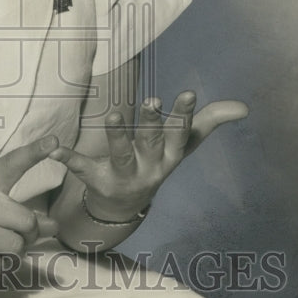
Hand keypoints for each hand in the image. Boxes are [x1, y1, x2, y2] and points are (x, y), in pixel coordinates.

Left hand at [49, 93, 247, 220]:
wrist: (123, 205)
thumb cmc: (156, 162)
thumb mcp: (181, 145)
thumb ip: (207, 122)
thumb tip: (243, 107)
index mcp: (169, 156)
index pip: (180, 133)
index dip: (184, 114)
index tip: (187, 93)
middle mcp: (150, 167)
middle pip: (151, 143)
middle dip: (152, 123)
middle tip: (151, 102)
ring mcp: (124, 175)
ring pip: (122, 155)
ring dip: (118, 136)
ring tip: (113, 116)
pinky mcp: (97, 180)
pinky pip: (82, 167)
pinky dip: (68, 157)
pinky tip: (54, 147)